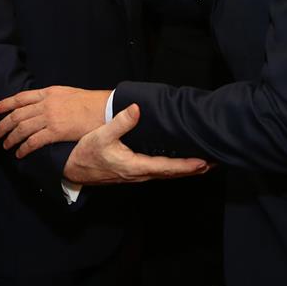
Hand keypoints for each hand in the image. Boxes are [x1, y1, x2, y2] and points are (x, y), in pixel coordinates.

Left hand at [0, 86, 108, 156]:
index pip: (21, 98)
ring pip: (22, 129)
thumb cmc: (91, 101)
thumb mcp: (68, 92)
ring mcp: (50, 118)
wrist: (105, 108)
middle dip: (3, 125)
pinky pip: (34, 141)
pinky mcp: (56, 132)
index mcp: (48, 93)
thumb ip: (53, 97)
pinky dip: (24, 148)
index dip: (6, 104)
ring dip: (11, 138)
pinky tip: (20, 153)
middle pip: (17, 115)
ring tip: (6, 145)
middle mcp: (46, 104)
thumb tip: (43, 104)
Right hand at [63, 104, 210, 184]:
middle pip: (171, 174)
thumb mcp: (101, 136)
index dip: (186, 165)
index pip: (167, 167)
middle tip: (214, 163)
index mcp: (135, 166)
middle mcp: (139, 174)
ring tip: (202, 164)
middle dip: (193, 169)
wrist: (72, 171)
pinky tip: (178, 164)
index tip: (203, 162)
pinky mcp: (133, 173)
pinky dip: (173, 169)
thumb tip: (137, 109)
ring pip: (166, 174)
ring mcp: (137, 176)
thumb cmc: (86, 154)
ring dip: (185, 170)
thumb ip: (120, 122)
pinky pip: (158, 172)